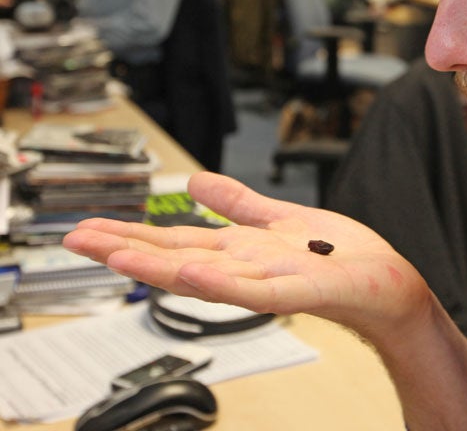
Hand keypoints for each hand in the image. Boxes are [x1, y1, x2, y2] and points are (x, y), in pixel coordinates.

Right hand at [62, 172, 428, 338]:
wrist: (387, 283)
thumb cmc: (338, 257)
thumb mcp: (279, 219)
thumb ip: (238, 203)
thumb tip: (195, 180)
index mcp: (239, 250)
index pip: (174, 239)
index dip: (130, 233)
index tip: (86, 227)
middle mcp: (246, 269)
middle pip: (177, 257)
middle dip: (127, 250)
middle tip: (76, 241)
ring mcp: (271, 282)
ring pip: (207, 276)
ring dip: (162, 266)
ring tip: (119, 255)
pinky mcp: (302, 290)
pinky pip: (260, 290)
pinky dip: (226, 283)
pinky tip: (196, 271)